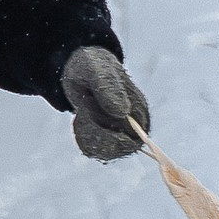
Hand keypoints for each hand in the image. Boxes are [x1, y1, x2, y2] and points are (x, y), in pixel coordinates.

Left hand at [61, 44, 148, 161]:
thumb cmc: (92, 66)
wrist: (81, 70)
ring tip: (83, 108)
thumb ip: (109, 88)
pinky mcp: (106, 138)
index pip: (133, 140)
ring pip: (104, 152)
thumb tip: (123, 111)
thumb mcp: (96, 71)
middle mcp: (134, 126)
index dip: (110, 137)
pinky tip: (80, 118)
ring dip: (86, 133)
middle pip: (117, 149)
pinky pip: (93, 150)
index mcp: (139, 110)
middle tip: (84, 105)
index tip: (88, 112)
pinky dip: (81, 136)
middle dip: (94, 131)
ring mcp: (121, 134)